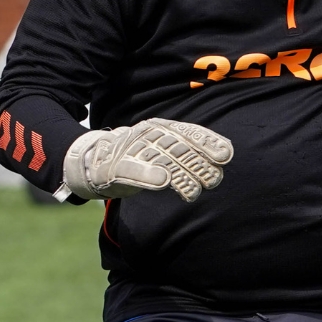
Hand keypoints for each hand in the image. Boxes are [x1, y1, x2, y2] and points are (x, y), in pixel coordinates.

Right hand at [63, 118, 234, 201]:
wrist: (94, 160)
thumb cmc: (137, 155)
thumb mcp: (164, 148)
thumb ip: (191, 150)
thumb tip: (226, 152)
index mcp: (162, 128)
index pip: (188, 133)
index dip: (207, 143)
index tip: (225, 155)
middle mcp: (149, 135)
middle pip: (179, 150)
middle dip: (198, 165)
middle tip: (213, 180)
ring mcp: (133, 150)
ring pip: (160, 162)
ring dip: (180, 176)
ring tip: (193, 192)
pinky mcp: (117, 167)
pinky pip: (133, 171)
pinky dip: (148, 176)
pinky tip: (163, 182)